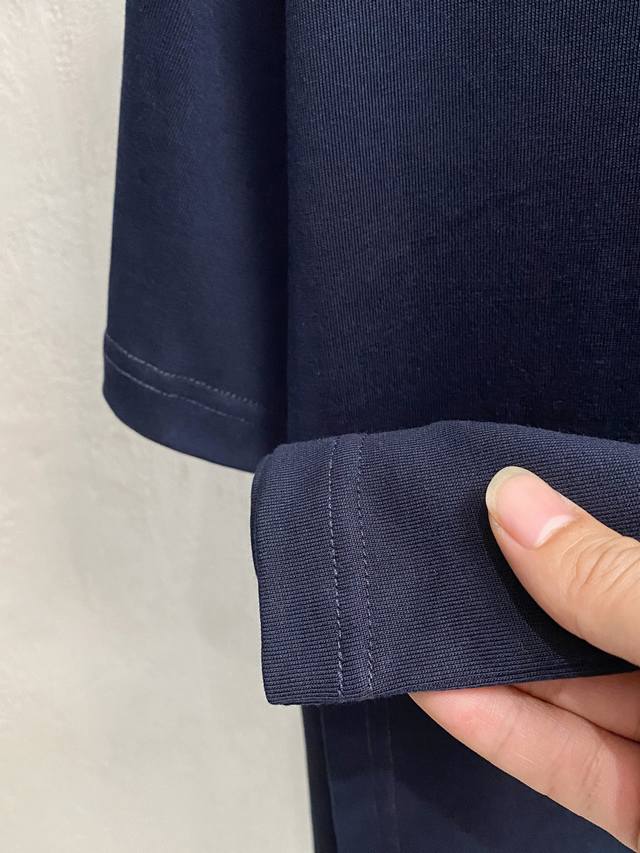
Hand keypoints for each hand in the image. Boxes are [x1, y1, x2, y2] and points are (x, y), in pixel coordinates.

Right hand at [411, 466, 639, 849]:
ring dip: (486, 658)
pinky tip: (437, 689)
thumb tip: (511, 496)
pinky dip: (500, 729)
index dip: (563, 514)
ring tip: (409, 608)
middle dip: (510, 584)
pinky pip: (567, 763)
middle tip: (428, 543)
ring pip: (570, 690)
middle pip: (591, 615)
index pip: (627, 542)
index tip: (484, 485)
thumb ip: (610, 578)